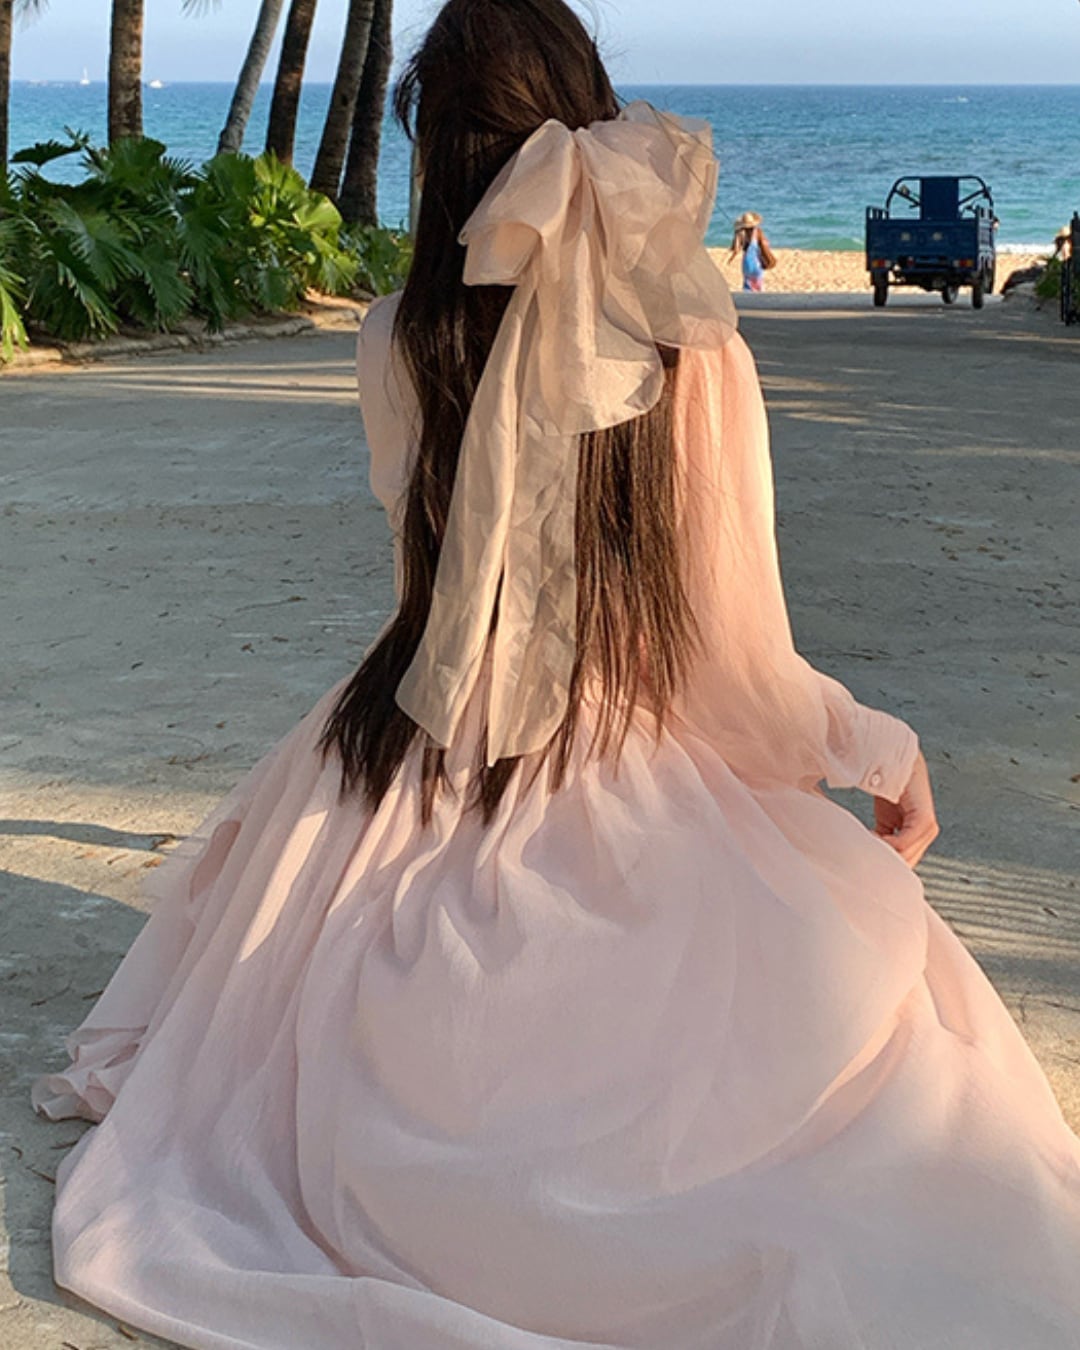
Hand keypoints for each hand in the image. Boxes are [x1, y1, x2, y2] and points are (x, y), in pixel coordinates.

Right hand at [873, 752, 939, 866]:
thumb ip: (884, 839)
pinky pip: (904, 842)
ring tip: (865, 846)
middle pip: (906, 862)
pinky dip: (888, 844)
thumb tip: (873, 856)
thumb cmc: (892, 787)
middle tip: (862, 859)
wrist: (897, 762)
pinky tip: (873, 837)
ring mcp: (928, 828)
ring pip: (905, 855)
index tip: (865, 862)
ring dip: (883, 853)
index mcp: (921, 834)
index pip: (906, 861)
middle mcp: (928, 833)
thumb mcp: (885, 820)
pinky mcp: (924, 820)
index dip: (885, 865)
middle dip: (884, 863)